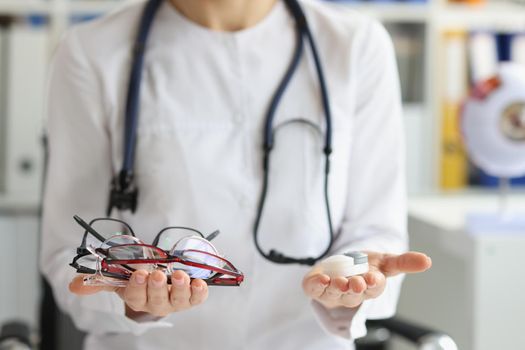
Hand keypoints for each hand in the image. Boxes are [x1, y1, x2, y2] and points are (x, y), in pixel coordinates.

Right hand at [69, 270, 207, 317]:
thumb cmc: (139, 280)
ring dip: (180, 288)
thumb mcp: (118, 278)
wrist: (160, 283)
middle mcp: (156, 302)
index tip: (139, 274)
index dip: (137, 286)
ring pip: (178, 300)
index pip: (134, 296)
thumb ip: (98, 280)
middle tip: (156, 274)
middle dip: (156, 287)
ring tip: (180, 276)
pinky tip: (200, 283)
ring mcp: (175, 300)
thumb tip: (73, 285)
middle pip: (156, 300)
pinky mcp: (191, 296)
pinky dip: (199, 291)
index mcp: (137, 298)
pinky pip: (197, 298)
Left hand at [303, 251, 430, 308]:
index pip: (374, 288)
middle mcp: (351, 292)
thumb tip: (427, 261)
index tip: (374, 278)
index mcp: (369, 286)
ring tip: (340, 281)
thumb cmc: (363, 267)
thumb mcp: (384, 261)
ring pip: (335, 293)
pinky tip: (321, 279)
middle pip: (354, 294)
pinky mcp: (315, 287)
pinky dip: (317, 285)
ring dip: (337, 287)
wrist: (339, 267)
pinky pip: (314, 289)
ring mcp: (332, 292)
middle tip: (356, 282)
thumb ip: (404, 262)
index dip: (374, 284)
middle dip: (355, 288)